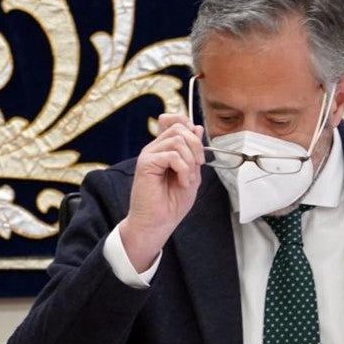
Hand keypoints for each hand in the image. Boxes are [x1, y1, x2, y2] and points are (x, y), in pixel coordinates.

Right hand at [118, 112, 204, 271]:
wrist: (158, 223)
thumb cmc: (172, 203)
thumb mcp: (191, 174)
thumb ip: (194, 153)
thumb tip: (196, 128)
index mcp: (165, 148)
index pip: (174, 119)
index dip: (189, 126)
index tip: (198, 150)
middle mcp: (155, 148)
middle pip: (179, 127)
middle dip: (196, 145)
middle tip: (198, 166)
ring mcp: (149, 155)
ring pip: (177, 140)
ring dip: (190, 161)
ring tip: (188, 179)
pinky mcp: (146, 164)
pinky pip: (172, 156)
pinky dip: (183, 170)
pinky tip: (182, 182)